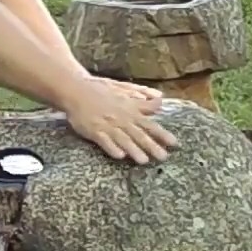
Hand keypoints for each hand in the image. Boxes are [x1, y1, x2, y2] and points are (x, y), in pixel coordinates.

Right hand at [62, 77, 177, 164]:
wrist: (76, 89)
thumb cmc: (101, 90)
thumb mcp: (124, 89)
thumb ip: (142, 96)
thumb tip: (161, 99)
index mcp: (129, 110)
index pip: (149, 124)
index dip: (162, 133)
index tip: (175, 143)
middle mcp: (121, 118)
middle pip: (138, 134)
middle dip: (151, 146)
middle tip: (163, 158)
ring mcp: (107, 124)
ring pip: (123, 139)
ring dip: (134, 150)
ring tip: (144, 161)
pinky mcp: (93, 130)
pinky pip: (104, 141)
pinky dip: (112, 148)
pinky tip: (119, 156)